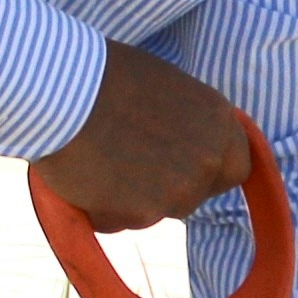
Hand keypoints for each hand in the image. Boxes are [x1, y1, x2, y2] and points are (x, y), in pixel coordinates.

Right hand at [35, 40, 260, 234]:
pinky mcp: (143, 213)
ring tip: (99, 160)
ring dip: (133, 198)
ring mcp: (179, 190)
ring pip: (158, 211)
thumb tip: (185, 142)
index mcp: (220, 122)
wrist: (61, 91)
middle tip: (129, 164)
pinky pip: (121, 221)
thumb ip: (188, 123)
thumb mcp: (167, 89)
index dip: (208, 172)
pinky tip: (84, 175)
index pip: (236, 168)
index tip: (182, 167)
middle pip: (196, 195)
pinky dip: (103, 208)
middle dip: (168, 188)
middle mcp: (208, 159)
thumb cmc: (105, 76)